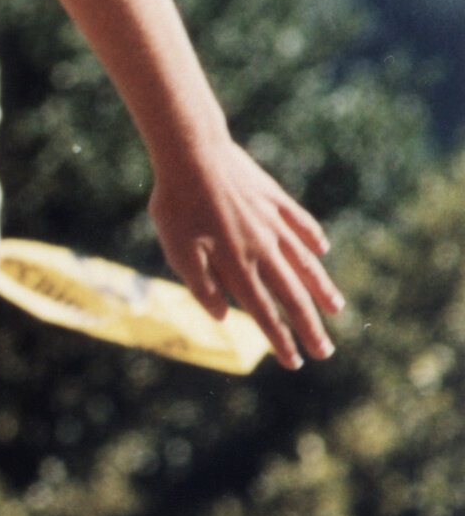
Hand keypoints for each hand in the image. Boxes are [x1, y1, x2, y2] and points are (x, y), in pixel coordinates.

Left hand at [148, 138, 342, 367]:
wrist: (192, 153)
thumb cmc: (176, 205)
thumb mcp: (178, 251)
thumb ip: (202, 286)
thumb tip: (224, 317)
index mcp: (237, 266)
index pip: (264, 313)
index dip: (281, 341)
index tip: (295, 362)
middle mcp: (262, 249)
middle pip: (292, 296)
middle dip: (310, 327)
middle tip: (326, 351)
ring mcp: (273, 223)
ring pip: (305, 263)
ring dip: (321, 289)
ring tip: (338, 309)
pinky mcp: (275, 199)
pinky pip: (301, 224)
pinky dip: (313, 240)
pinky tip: (323, 251)